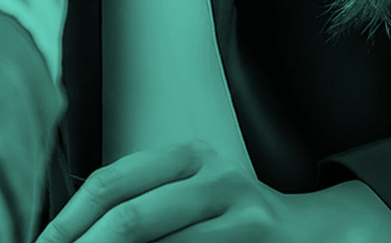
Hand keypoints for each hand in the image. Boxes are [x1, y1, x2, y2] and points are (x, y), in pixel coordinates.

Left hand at [34, 142, 303, 242]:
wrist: (320, 235)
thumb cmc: (235, 217)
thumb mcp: (191, 193)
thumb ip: (141, 202)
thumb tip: (70, 231)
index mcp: (187, 156)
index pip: (111, 183)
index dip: (70, 220)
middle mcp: (215, 178)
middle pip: (133, 217)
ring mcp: (244, 216)